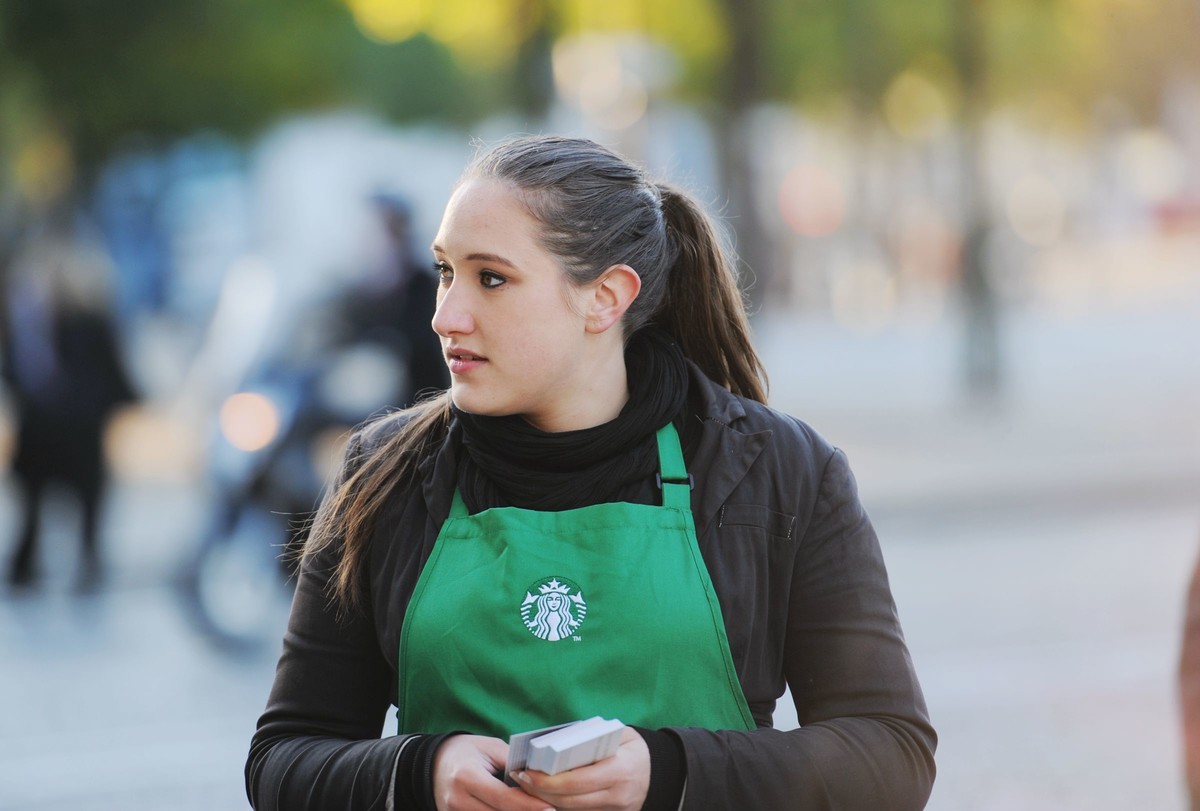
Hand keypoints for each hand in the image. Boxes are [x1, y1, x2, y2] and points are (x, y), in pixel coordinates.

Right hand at [433, 735, 555, 810]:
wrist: (433, 763)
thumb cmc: (465, 751)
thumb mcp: (489, 747)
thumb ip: (512, 762)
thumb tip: (538, 777)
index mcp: (466, 777)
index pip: (503, 799)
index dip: (528, 806)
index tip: (550, 808)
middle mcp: (457, 801)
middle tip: (549, 810)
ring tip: (534, 809)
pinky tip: (515, 810)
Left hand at [510, 727, 649, 810]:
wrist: (661, 772)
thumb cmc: (634, 747)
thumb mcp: (618, 735)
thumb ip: (589, 740)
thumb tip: (552, 744)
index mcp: (620, 770)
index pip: (575, 781)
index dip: (546, 780)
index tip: (525, 772)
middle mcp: (617, 795)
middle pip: (568, 801)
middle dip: (539, 791)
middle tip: (518, 778)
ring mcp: (615, 810)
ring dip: (545, 801)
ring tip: (526, 786)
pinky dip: (559, 805)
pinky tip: (543, 795)